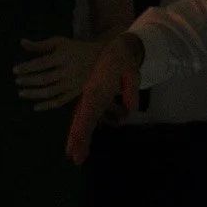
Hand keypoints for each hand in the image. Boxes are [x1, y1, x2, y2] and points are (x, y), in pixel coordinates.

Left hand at [14, 35, 108, 110]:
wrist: (99, 57)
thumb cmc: (75, 48)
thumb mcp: (59, 42)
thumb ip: (41, 44)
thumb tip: (22, 42)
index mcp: (63, 57)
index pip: (41, 63)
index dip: (27, 67)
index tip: (15, 70)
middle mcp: (68, 71)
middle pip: (44, 78)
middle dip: (28, 81)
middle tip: (17, 81)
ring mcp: (72, 83)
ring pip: (50, 92)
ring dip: (34, 94)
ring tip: (21, 93)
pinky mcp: (75, 92)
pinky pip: (60, 101)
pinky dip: (47, 106)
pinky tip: (35, 107)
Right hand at [66, 32, 143, 163]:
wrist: (117, 49)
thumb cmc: (124, 61)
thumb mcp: (132, 73)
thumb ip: (131, 90)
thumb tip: (131, 110)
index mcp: (98, 90)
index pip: (89, 114)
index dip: (83, 131)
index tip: (78, 144)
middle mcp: (90, 95)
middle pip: (81, 120)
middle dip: (77, 139)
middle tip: (75, 158)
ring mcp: (90, 97)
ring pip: (81, 119)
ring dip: (78, 136)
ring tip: (75, 155)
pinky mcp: (92, 98)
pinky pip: (85, 114)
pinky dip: (82, 127)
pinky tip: (80, 140)